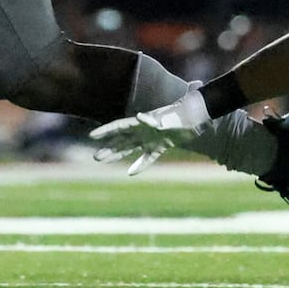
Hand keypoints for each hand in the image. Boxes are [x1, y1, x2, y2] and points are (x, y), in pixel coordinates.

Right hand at [89, 90, 209, 175]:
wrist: (196, 116)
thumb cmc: (181, 115)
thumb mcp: (167, 118)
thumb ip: (154, 120)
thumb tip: (140, 117)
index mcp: (141, 122)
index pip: (119, 126)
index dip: (105, 131)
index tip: (92, 136)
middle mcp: (143, 130)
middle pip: (122, 140)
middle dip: (108, 147)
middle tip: (96, 157)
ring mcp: (151, 138)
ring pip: (130, 148)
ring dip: (118, 154)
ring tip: (105, 160)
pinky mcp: (161, 146)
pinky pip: (147, 157)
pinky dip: (140, 164)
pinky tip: (131, 172)